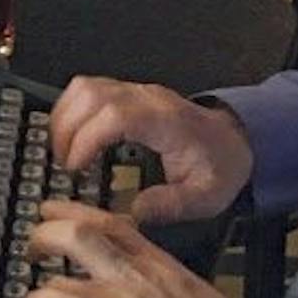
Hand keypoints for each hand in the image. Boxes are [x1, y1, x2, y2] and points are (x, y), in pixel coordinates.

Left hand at [26, 202, 261, 297]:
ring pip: (71, 264)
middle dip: (53, 229)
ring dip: (46, 275)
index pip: (116, 228)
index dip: (82, 215)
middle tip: (35, 236)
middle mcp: (138, 276)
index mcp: (163, 268)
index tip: (60, 211)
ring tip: (35, 287)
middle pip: (86, 233)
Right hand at [48, 77, 252, 226]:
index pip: (115, 115)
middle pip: (91, 94)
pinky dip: (71, 110)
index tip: (75, 167)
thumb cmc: (218, 166)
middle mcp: (147, 99)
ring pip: (85, 87)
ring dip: (64, 117)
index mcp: (166, 121)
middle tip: (65, 165)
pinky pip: (88, 89)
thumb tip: (133, 210)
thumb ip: (171, 205)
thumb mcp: (205, 197)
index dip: (87, 138)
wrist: (233, 141)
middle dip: (67, 129)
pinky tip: (71, 137)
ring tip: (64, 152)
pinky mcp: (127, 94)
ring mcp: (136, 92)